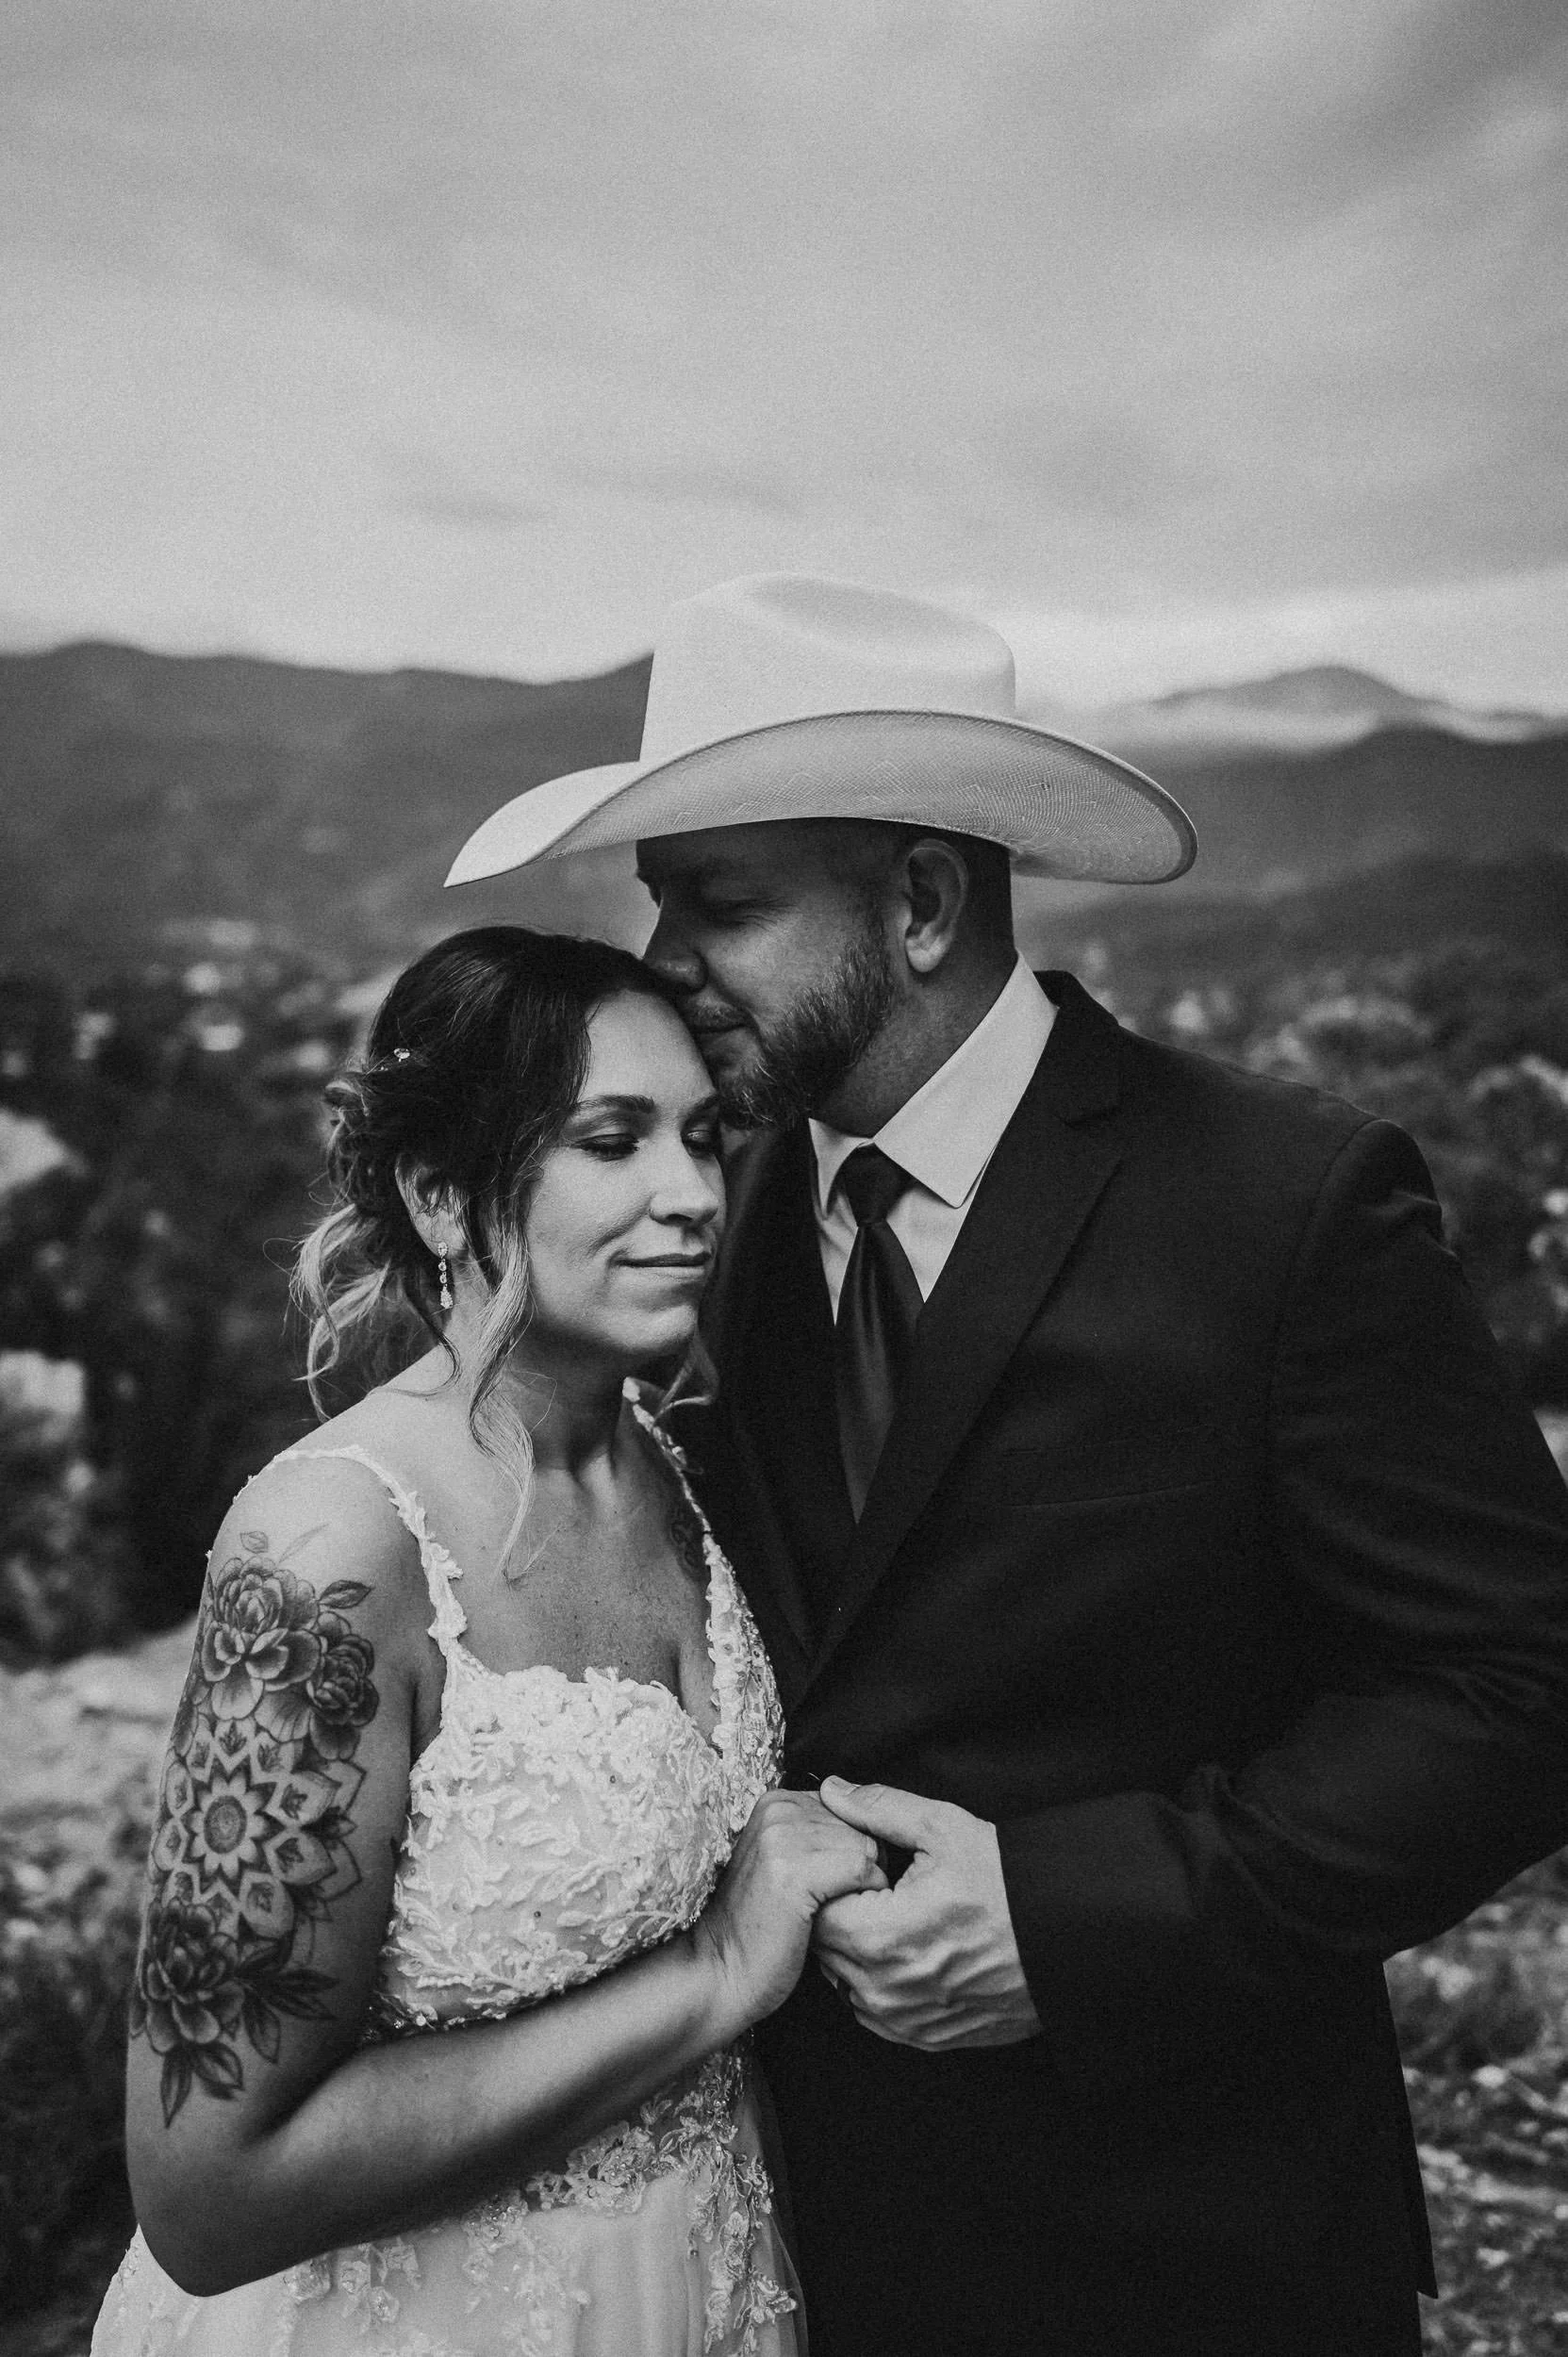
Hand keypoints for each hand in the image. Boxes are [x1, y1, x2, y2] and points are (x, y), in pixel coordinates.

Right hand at [693, 1789, 887, 2040]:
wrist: (718, 1972)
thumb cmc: (758, 1928)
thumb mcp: (784, 1863)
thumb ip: (818, 1836)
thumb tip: (872, 1826)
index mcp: (776, 1802)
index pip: (852, 1808)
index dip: (854, 1849)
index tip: (831, 1883)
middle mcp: (778, 1810)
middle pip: (863, 1826)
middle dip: (861, 1866)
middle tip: (830, 1903)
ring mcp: (783, 1837)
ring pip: (867, 1847)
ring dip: (864, 1886)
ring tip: (829, 1911)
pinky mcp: (794, 1871)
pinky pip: (864, 1870)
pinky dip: (864, 1899)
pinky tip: (836, 1919)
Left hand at [813, 1778, 1042, 2051]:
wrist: (1064, 1939)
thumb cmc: (1007, 1884)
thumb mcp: (943, 1828)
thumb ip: (878, 1807)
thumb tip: (834, 1791)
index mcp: (879, 1937)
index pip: (816, 1911)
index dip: (831, 1884)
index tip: (859, 1871)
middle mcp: (884, 1989)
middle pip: (827, 1950)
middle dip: (841, 1916)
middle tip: (879, 1891)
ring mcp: (905, 2020)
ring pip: (847, 1983)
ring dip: (859, 1954)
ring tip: (898, 1920)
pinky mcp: (925, 2036)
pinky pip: (877, 2013)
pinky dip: (883, 1984)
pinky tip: (912, 1954)